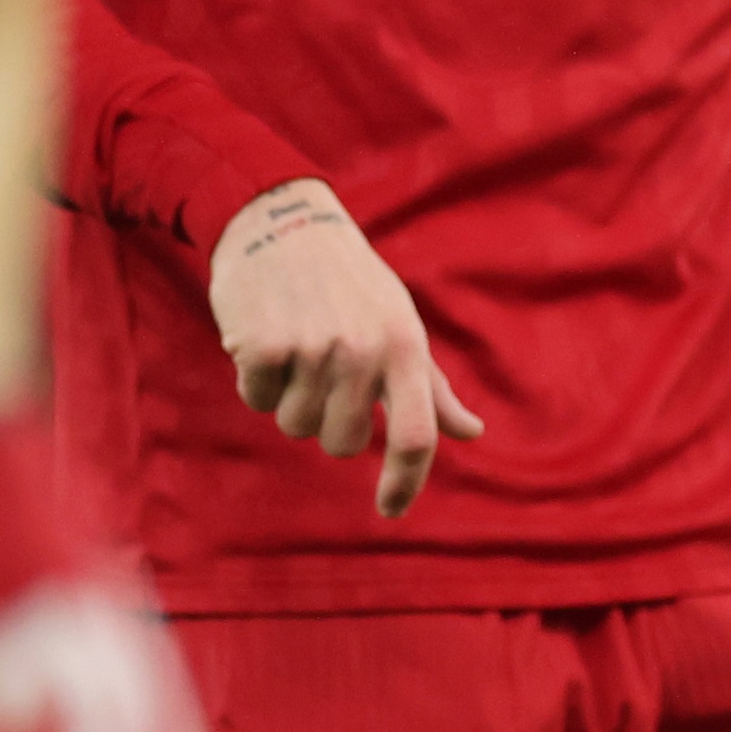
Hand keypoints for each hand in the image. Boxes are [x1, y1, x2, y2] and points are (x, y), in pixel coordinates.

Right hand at [208, 179, 482, 517]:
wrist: (283, 220)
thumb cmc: (351, 283)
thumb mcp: (400, 324)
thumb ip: (432, 387)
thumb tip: (473, 432)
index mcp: (406, 346)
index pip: (417, 436)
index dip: (405, 482)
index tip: (391, 511)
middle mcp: (364, 351)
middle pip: (343, 444)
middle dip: (329, 420)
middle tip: (325, 368)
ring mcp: (314, 349)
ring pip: (295, 427)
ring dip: (290, 397)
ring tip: (297, 344)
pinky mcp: (264, 346)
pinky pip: (257, 399)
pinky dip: (256, 378)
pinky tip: (266, 335)